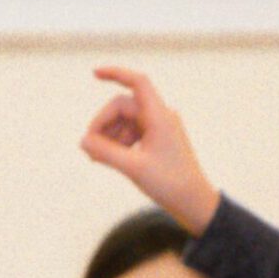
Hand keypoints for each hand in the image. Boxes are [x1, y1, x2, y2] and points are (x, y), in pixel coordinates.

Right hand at [79, 66, 221, 234]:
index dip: (116, 73)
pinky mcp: (158, 141)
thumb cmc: (170, 184)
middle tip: (88, 148)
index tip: (94, 74)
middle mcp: (161, 117)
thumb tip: (83, 141)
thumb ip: (105, 153)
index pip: (138, 82)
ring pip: (125, 121)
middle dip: (103, 124)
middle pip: (123, 107)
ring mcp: (160, 128)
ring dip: (109, 136)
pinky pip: (132, 132)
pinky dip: (119, 142)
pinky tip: (109, 159)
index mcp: (160, 117)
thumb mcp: (133, 168)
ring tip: (96, 158)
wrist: (194, 203)